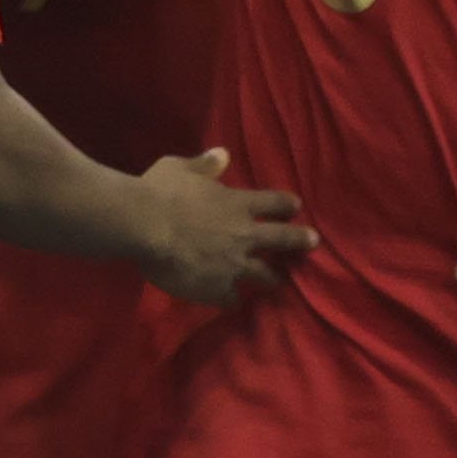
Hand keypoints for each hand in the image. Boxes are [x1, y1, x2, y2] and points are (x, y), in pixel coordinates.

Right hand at [131, 146, 312, 306]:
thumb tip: (223, 154)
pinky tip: (230, 303)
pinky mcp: (216, 288)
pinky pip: (231, 299)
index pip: (273, 203)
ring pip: (264, 275)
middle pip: (281, 240)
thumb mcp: (179, 167)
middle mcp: (243, 235)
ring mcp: (233, 265)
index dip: (286, 205)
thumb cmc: (160, 192)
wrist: (144, 226)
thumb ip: (204, 165)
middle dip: (300, 241)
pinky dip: (231, 300)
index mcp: (236, 204)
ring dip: (272, 278)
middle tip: (313, 242)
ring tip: (277, 282)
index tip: (296, 207)